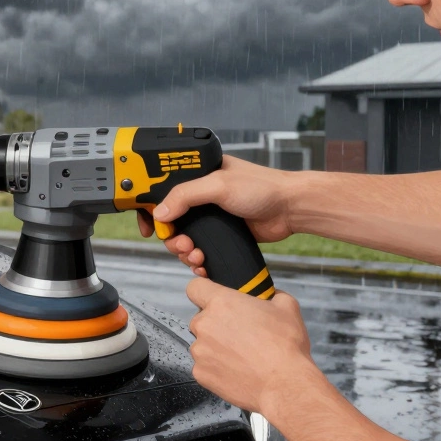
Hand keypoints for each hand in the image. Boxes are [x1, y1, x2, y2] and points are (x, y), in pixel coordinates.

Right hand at [137, 155, 296, 275]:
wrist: (290, 208)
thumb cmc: (262, 187)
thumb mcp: (218, 185)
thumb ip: (185, 195)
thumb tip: (159, 212)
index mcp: (198, 175)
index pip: (163, 190)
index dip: (152, 209)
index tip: (149, 226)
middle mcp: (202, 196)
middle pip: (171, 220)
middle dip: (172, 237)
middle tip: (182, 245)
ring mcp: (211, 217)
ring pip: (185, 238)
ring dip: (185, 252)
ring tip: (196, 256)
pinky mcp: (222, 235)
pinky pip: (201, 250)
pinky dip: (198, 260)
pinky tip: (203, 264)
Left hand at [185, 277, 315, 412]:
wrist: (284, 384)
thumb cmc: (285, 348)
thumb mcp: (287, 307)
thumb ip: (272, 295)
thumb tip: (270, 295)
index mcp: (221, 303)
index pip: (195, 287)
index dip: (204, 291)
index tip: (210, 297)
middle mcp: (205, 325)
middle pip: (201, 318)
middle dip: (217, 323)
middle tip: (239, 332)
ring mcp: (200, 350)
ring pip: (202, 343)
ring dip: (216, 346)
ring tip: (242, 355)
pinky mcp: (201, 373)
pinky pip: (204, 365)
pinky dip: (216, 367)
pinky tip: (237, 369)